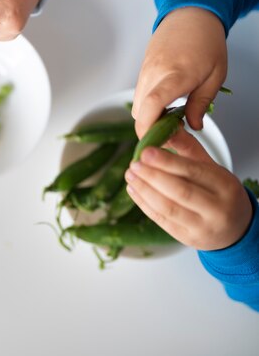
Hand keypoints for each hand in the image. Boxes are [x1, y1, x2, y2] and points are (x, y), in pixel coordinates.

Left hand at [124, 128, 251, 250]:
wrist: (235, 228)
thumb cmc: (220, 193)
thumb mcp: (211, 168)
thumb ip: (188, 148)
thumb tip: (167, 127)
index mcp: (224, 186)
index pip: (193, 172)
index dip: (167, 161)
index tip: (146, 151)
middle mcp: (216, 208)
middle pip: (180, 192)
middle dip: (153, 176)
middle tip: (134, 164)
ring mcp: (201, 227)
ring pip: (168, 208)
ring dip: (144, 190)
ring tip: (130, 175)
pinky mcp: (186, 238)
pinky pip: (162, 220)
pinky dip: (144, 204)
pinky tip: (133, 190)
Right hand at [132, 7, 226, 137]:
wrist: (190, 15)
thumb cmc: (207, 42)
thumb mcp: (215, 75)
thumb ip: (201, 103)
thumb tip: (192, 127)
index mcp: (176, 74)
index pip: (154, 103)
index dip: (149, 126)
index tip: (156, 141)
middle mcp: (155, 73)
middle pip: (140, 111)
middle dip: (150, 128)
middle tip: (171, 133)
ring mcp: (145, 71)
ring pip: (137, 105)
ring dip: (148, 117)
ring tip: (169, 117)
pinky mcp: (141, 70)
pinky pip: (139, 95)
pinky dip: (147, 105)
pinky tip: (164, 104)